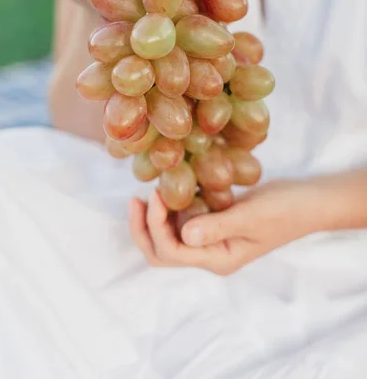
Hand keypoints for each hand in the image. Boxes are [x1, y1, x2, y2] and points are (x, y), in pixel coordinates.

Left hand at [129, 180, 324, 275]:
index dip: (156, 225)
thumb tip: (183, 235)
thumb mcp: (251, 216)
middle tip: (137, 197)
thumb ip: (217, 227)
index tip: (156, 193)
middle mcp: (210, 254)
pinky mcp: (215, 222)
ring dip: (155, 217)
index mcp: (218, 259)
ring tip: (152, 189)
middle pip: (163, 252)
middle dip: (144, 227)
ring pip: (170, 236)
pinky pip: (184, 220)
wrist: (308, 202)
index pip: (172, 251)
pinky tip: (171, 187)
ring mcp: (212, 239)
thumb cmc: (284, 210)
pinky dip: (172, 208)